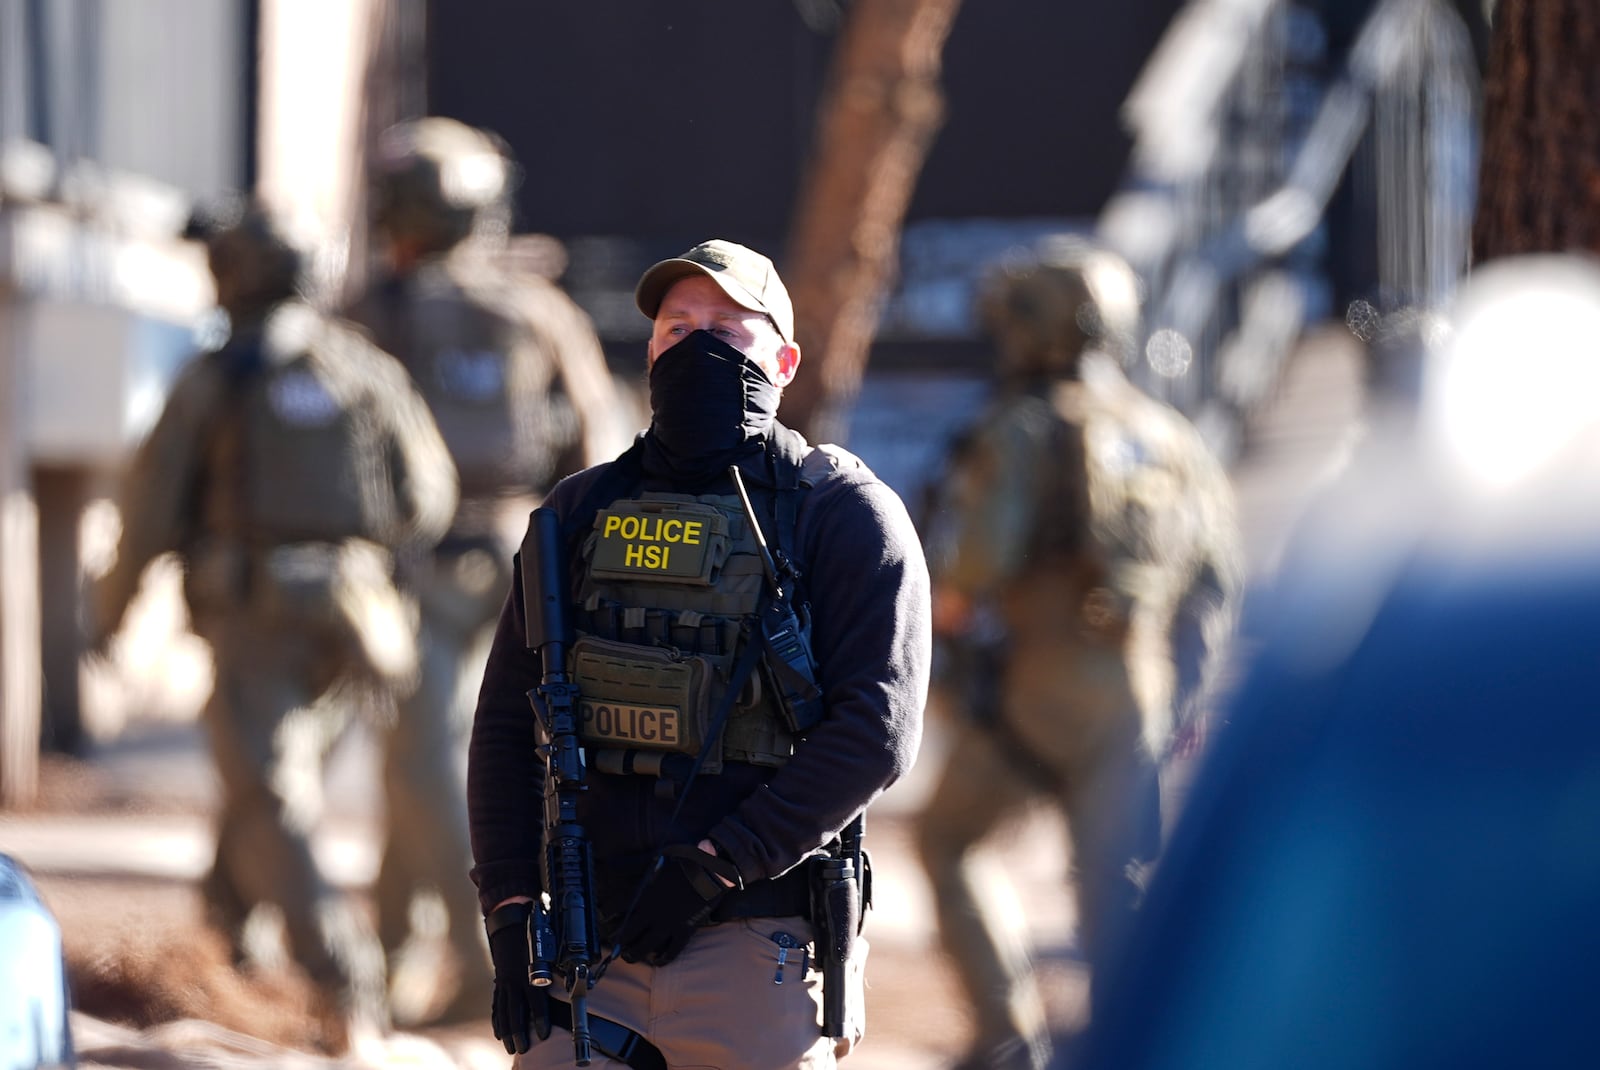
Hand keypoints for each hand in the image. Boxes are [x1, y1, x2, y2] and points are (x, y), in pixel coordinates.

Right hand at [486, 901, 549, 1053]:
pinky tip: (499, 1033)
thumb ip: (556, 963)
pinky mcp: (499, 982)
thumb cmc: (532, 933)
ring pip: (505, 1011)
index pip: (536, 1001)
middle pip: (515, 1012)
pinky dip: (498, 1020)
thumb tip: (572, 974)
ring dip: (507, 1031)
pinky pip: (497, 1004)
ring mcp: (504, 982)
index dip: (540, 1019)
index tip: (543, 1034)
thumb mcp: (547, 946)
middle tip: (522, 1048)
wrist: (508, 923)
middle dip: (519, 1032)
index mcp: (529, 973)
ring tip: (510, 1046)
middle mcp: (514, 981)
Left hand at [616, 843, 739, 966]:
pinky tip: (658, 961)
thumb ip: (634, 864)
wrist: (709, 871)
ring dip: (635, 954)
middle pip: (629, 933)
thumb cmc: (684, 862)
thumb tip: (612, 863)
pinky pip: (672, 951)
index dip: (609, 915)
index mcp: (644, 895)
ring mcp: (668, 924)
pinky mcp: (684, 931)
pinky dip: (664, 959)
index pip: (618, 907)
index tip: (605, 919)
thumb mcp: (656, 860)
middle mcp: (652, 913)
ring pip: (646, 946)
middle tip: (615, 948)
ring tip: (630, 958)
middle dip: (619, 943)